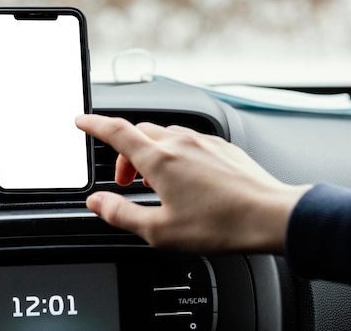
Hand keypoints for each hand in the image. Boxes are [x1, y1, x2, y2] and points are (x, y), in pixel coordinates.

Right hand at [76, 114, 310, 253]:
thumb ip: (121, 213)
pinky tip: (185, 178)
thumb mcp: (160, 230)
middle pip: (139, 134)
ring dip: (151, 154)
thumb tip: (97, 203)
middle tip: (125, 181)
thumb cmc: (219, 224)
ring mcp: (203, 141)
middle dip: (124, 154)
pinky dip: (175, 154)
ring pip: (164, 136)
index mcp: (159, 160)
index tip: (81, 121)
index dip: (94, 124)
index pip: (116, 131)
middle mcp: (180, 142)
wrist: (269, 215)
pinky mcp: (221, 146)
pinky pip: (188, 141)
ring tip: (156, 183)